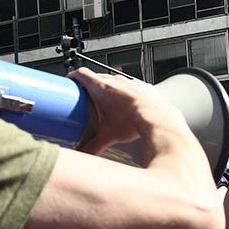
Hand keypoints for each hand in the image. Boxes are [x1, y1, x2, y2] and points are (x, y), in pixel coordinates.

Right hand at [68, 68, 184, 155]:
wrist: (158, 117)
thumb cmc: (134, 121)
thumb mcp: (108, 135)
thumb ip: (93, 146)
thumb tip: (83, 155)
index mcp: (102, 87)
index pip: (82, 73)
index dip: (74, 76)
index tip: (69, 81)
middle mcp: (116, 81)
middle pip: (97, 77)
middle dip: (89, 85)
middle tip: (84, 96)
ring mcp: (130, 82)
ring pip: (114, 80)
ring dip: (107, 87)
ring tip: (104, 100)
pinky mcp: (142, 87)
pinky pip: (129, 85)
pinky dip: (124, 91)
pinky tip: (125, 102)